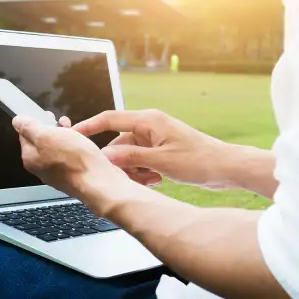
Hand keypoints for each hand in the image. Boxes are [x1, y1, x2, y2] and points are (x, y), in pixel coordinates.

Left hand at [12, 115, 127, 198]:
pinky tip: (82, 144)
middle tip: (63, 122)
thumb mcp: (46, 136)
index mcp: (30, 158)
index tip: (47, 115)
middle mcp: (41, 168)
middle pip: (42, 142)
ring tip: (75, 131)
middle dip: (52, 128)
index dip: (35, 122)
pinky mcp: (73, 175)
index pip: (25, 135)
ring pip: (57, 148)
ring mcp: (57, 173)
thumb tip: (17, 121)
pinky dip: (74, 147)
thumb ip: (29, 128)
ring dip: (65, 136)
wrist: (98, 181)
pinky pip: (70, 156)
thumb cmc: (73, 159)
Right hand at [74, 110, 236, 189]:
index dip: (89, 127)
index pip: (109, 119)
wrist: (226, 167)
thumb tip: (105, 156)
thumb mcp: (161, 161)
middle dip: (119, 162)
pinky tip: (156, 180)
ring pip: (129, 154)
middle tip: (126, 178)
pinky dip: (142, 171)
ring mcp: (155, 138)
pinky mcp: (160, 149)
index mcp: (148, 120)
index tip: (73, 135)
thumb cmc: (199, 160)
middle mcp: (149, 126)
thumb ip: (131, 157)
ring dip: (133, 170)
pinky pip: (140, 159)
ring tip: (150, 180)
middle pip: (118, 143)